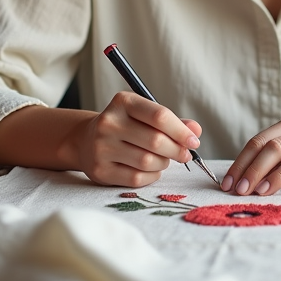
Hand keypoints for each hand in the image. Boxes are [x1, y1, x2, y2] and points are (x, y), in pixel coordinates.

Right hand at [75, 91, 201, 187]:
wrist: (86, 141)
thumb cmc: (125, 126)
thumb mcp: (145, 116)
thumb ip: (172, 122)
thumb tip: (195, 131)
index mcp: (123, 102)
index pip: (159, 116)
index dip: (181, 131)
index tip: (194, 141)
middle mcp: (109, 123)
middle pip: (156, 141)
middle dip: (176, 150)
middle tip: (184, 154)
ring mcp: (102, 147)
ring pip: (148, 161)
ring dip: (164, 163)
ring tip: (164, 160)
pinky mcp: (100, 170)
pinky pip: (137, 178)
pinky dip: (152, 176)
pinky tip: (152, 170)